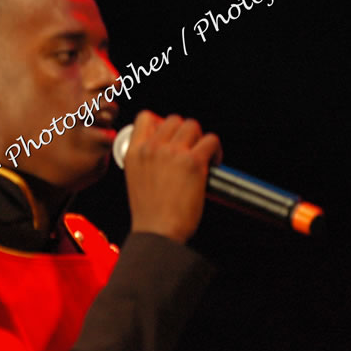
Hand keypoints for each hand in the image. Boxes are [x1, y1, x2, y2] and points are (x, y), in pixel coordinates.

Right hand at [124, 110, 221, 244]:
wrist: (157, 232)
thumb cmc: (149, 213)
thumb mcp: (135, 179)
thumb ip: (146, 159)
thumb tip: (165, 148)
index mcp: (134, 152)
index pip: (146, 118)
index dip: (161, 123)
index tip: (171, 136)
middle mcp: (152, 148)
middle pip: (174, 120)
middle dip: (185, 132)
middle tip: (191, 148)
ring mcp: (172, 153)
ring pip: (193, 126)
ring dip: (201, 138)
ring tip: (204, 155)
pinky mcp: (193, 162)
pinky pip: (211, 140)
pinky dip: (216, 150)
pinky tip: (213, 163)